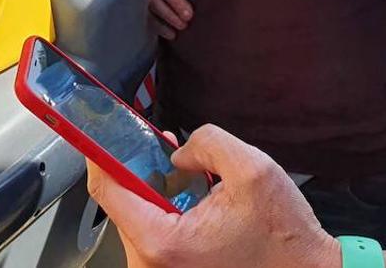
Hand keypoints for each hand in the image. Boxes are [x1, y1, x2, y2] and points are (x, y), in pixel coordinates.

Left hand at [87, 125, 339, 267]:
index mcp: (162, 241)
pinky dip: (165, 210)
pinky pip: (151, 233)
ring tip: (191, 178)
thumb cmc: (284, 238)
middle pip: (119, 202)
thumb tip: (177, 151)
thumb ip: (207, 142)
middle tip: (165, 148)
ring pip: (136, 216)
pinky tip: (193, 200)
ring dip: (155, 190)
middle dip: (141, 169)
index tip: (101, 131)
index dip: (102, 154)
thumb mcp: (252, 170)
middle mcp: (151, 264)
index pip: (107, 189)